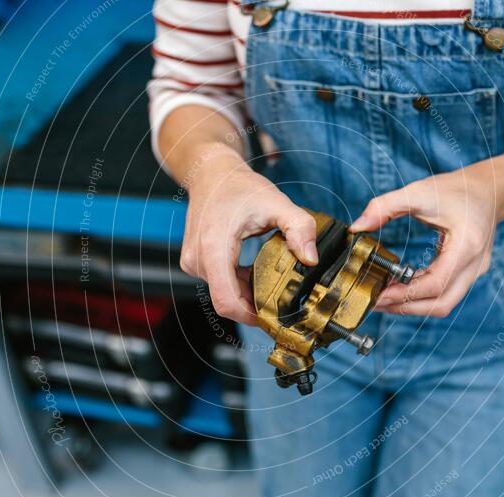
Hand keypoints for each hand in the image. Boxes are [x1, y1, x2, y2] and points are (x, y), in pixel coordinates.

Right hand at [180, 148, 317, 324]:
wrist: (212, 173)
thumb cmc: (239, 186)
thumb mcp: (277, 203)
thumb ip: (299, 228)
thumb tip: (311, 259)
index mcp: (213, 246)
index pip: (226, 301)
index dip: (250, 316)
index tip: (273, 316)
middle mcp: (197, 258)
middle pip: (228, 300)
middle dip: (255, 304)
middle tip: (282, 300)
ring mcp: (193, 261)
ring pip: (224, 294)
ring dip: (247, 293)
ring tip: (270, 282)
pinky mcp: (194, 262)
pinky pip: (219, 284)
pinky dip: (238, 284)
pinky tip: (254, 273)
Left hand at [350, 169, 497, 317]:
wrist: (486, 189)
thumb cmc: (455, 190)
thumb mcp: (418, 191)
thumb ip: (385, 206)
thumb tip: (357, 227)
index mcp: (467, 245)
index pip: (436, 283)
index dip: (406, 294)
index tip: (380, 295)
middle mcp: (475, 265)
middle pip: (442, 303)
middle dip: (407, 307)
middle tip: (377, 302)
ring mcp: (474, 272)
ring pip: (444, 303)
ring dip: (413, 305)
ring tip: (384, 297)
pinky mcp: (468, 274)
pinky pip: (444, 293)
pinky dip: (421, 295)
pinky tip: (399, 287)